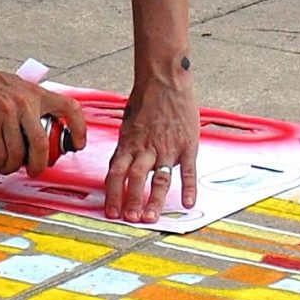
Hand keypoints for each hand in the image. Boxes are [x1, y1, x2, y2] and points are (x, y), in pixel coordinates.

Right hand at [0, 59, 88, 175]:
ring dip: (13, 166)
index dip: (79, 129)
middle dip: (40, 163)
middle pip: (42, 143)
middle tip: (35, 170)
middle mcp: (24, 102)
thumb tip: (34, 125)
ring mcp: (6, 113)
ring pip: (18, 152)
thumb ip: (26, 102)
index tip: (77, 144)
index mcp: (34, 93)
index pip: (69, 108)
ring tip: (7, 167)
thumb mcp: (12, 85)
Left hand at [105, 68, 198, 222]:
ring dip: (154, 200)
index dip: (112, 194)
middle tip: (130, 219)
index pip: (116, 173)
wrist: (165, 80)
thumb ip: (126, 148)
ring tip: (151, 218)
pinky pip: (188, 170)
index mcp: (129, 143)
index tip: (110, 212)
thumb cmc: (145, 101)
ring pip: (160, 179)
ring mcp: (168, 147)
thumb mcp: (127, 124)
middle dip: (132, 201)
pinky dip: (189, 188)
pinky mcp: (187, 145)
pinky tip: (187, 204)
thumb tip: (120, 168)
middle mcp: (146, 148)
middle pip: (136, 179)